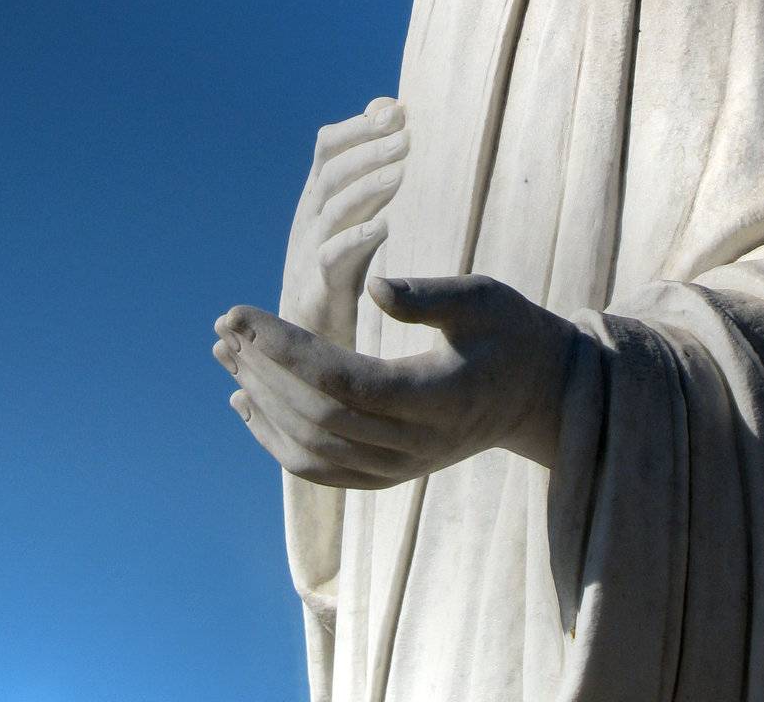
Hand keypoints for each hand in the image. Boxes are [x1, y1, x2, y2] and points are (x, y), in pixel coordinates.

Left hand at [213, 274, 578, 487]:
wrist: (538, 394)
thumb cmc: (509, 332)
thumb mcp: (484, 299)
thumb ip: (432, 296)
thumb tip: (374, 288)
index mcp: (438, 399)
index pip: (344, 380)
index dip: (287, 349)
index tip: (243, 312)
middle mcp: (416, 445)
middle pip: (319, 415)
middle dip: (264, 368)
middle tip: (225, 324)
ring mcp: (401, 468)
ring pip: (313, 448)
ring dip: (262, 401)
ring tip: (227, 354)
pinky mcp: (389, 475)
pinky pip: (321, 470)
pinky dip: (276, 440)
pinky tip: (245, 402)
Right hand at [280, 98, 407, 347]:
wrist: (308, 343)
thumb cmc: (337, 272)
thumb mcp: (352, 216)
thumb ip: (368, 168)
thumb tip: (388, 108)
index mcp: (316, 199)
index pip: (329, 148)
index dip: (360, 126)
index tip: (399, 111)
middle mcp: (308, 220)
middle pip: (332, 173)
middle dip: (369, 150)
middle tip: (407, 136)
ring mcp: (307, 255)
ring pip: (332, 211)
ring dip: (366, 188)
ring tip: (400, 173)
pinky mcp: (316, 293)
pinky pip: (331, 261)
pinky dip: (355, 240)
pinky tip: (383, 227)